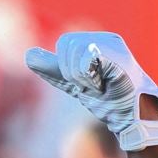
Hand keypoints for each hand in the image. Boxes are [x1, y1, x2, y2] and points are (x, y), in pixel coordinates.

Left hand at [26, 31, 157, 150]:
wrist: (129, 118)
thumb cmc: (106, 100)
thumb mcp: (72, 82)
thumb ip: (52, 68)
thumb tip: (28, 54)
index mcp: (97, 41)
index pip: (64, 43)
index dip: (67, 66)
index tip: (85, 82)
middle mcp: (106, 39)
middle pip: (66, 43)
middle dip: (71, 70)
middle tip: (92, 84)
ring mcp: (115, 46)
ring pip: (74, 50)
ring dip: (80, 75)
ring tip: (99, 85)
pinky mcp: (119, 57)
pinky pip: (87, 59)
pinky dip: (88, 76)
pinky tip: (103, 83)